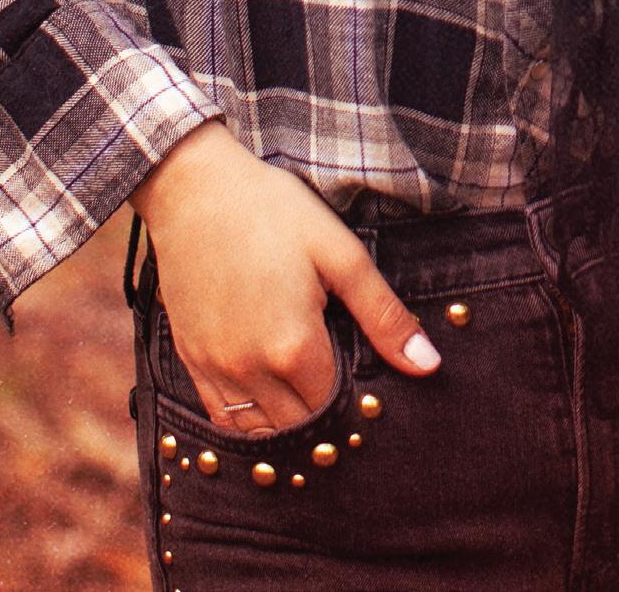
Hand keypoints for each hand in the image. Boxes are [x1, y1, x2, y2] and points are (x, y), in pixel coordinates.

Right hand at [130, 121, 440, 435]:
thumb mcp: (339, 253)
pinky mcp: (190, 358)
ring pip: (258, 431)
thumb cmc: (271, 211)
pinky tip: (267, 396)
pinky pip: (220, 416)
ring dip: (287, 423)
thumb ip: (384, 315)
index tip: (365, 380)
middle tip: (339, 382)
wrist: (194, 186)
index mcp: (292, 347)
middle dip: (325, 416)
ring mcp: (215, 368)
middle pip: (299, 427)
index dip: (356, 399)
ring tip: (307, 392)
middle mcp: (250, 370)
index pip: (336, 407)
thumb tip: (428, 366)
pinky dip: (247, 420)